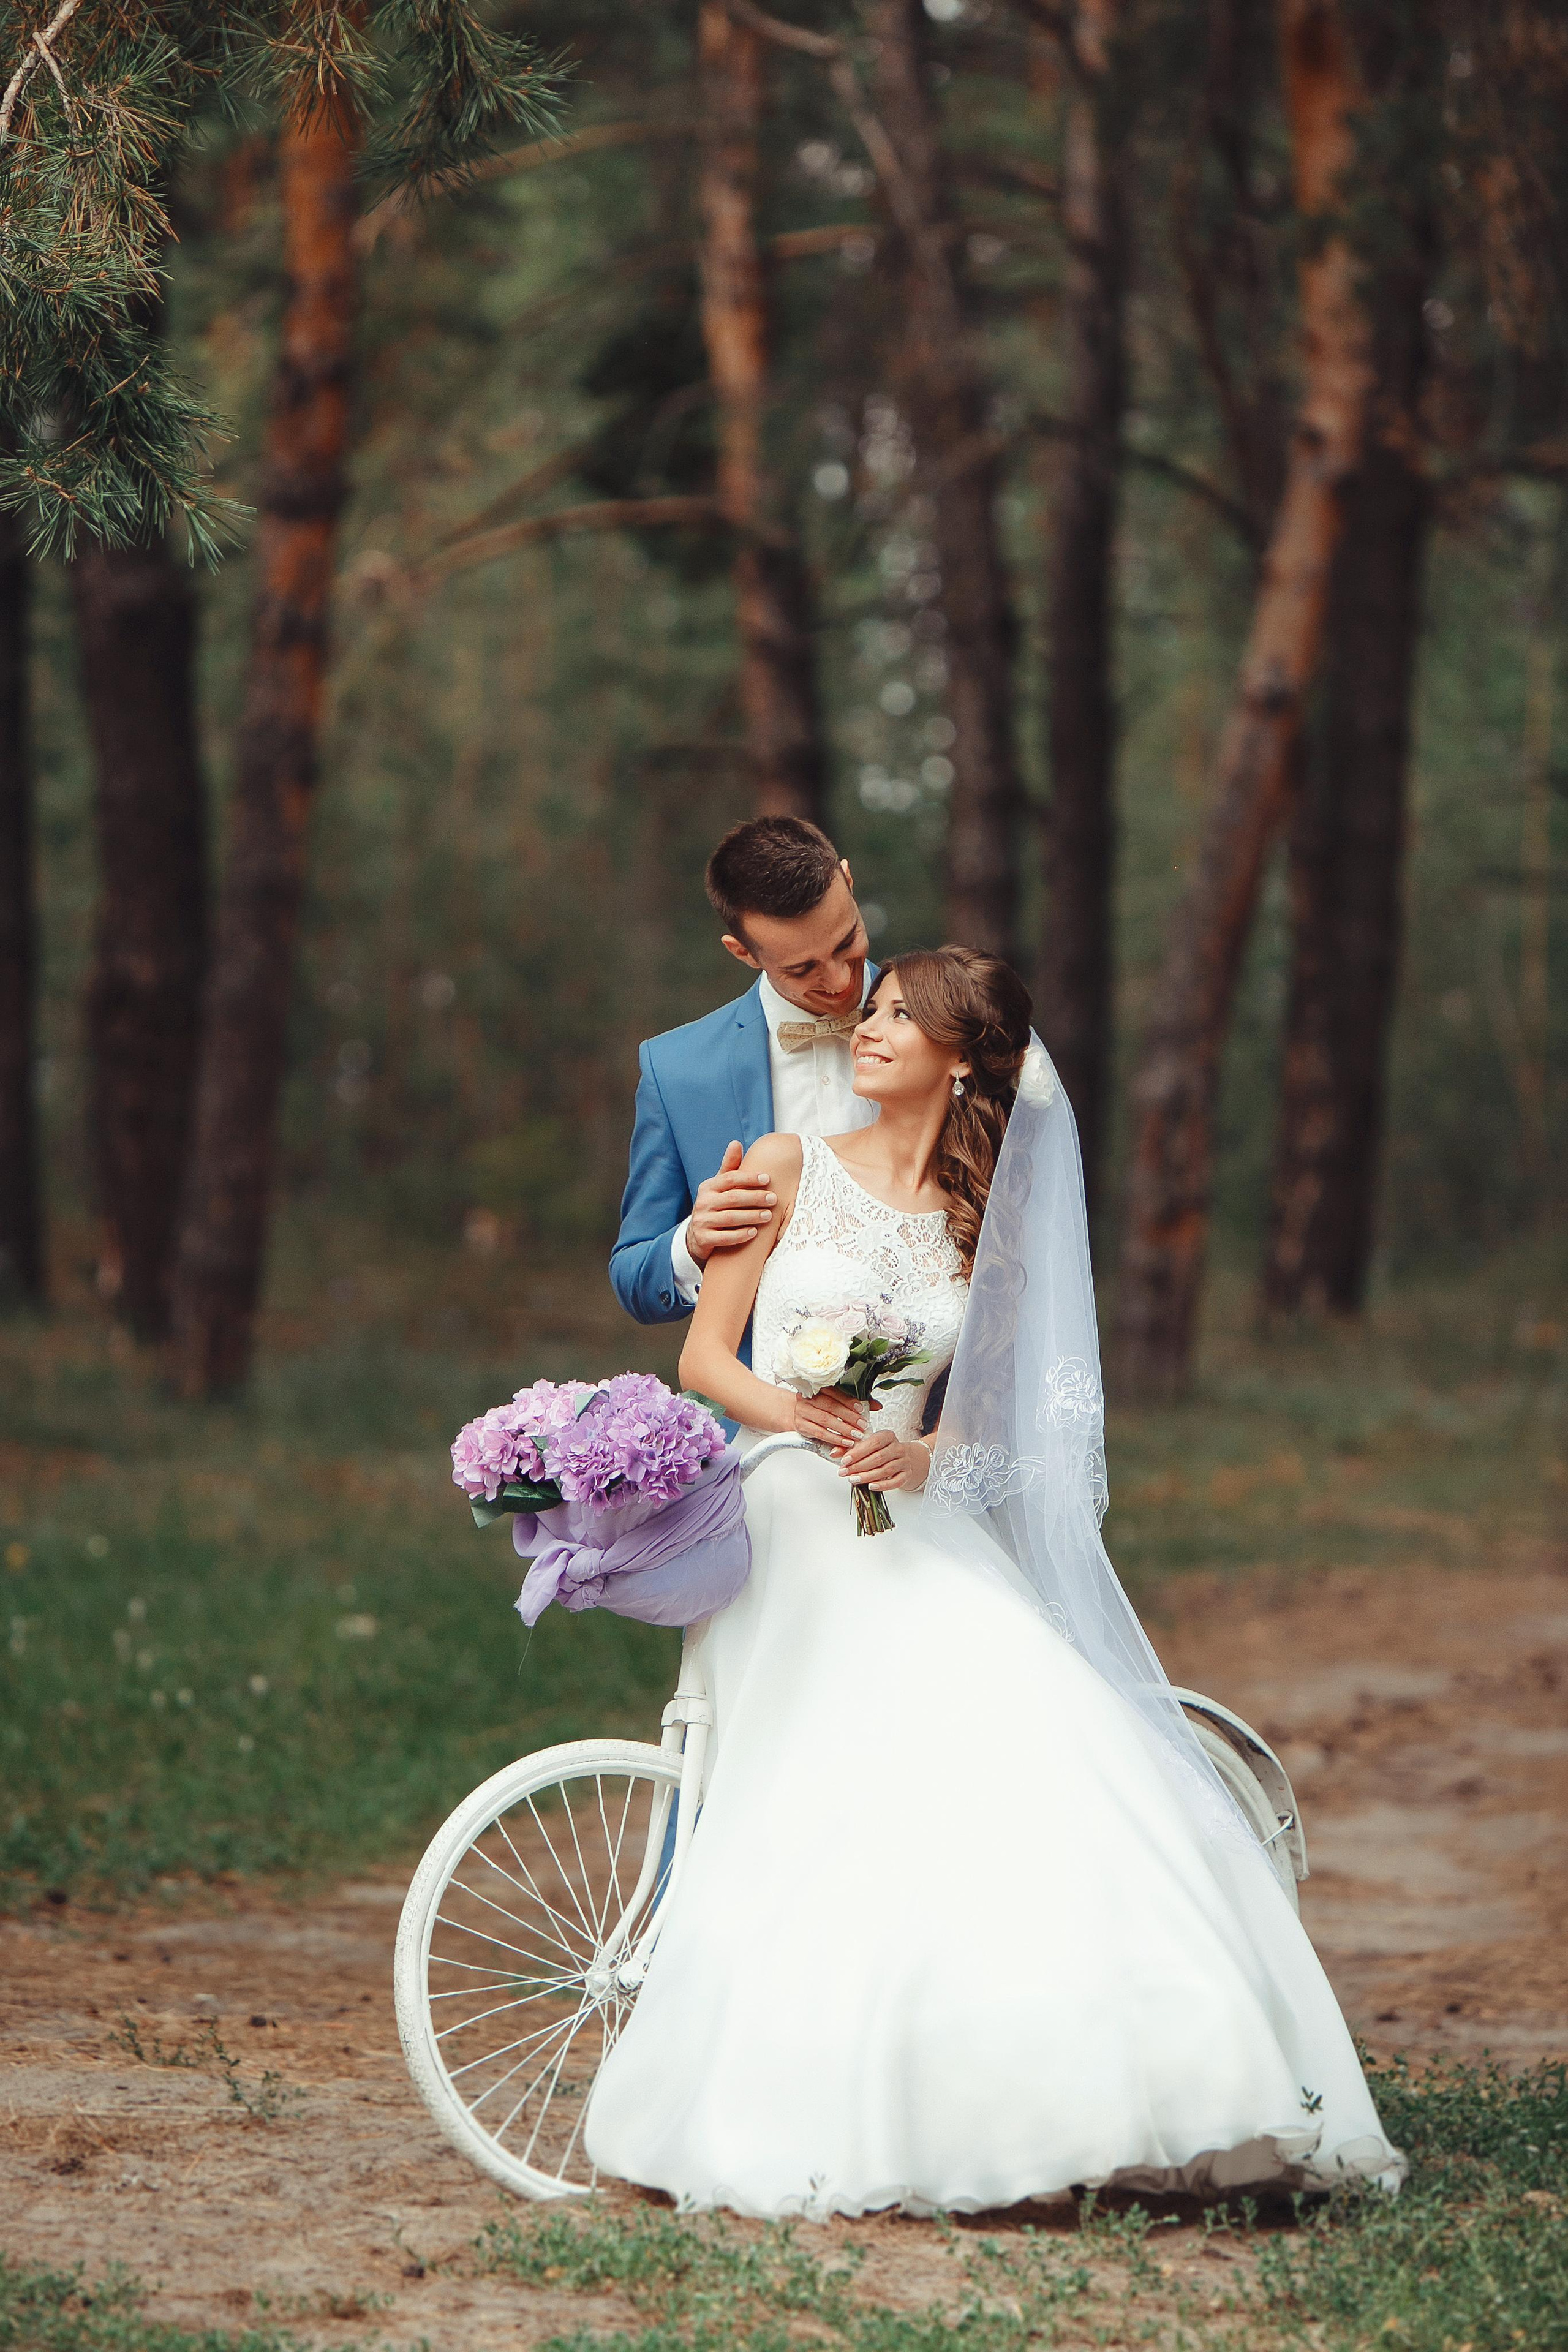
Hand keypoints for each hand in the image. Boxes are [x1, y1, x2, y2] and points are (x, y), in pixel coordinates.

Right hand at [688, 1141, 777, 1264]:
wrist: (697, 1235)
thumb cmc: (715, 1205)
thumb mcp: (719, 1187)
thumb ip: (729, 1167)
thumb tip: (736, 1143)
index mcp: (708, 1187)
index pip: (730, 1178)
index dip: (749, 1178)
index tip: (767, 1178)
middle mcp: (703, 1202)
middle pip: (732, 1198)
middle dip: (755, 1198)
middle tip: (773, 1199)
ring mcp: (702, 1221)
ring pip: (730, 1218)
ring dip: (751, 1216)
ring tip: (769, 1216)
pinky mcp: (703, 1238)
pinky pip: (724, 1237)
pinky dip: (740, 1235)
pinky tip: (754, 1233)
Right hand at [792, 1387, 865, 1455]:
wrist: (797, 1412)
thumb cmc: (820, 1405)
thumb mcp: (836, 1400)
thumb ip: (856, 1402)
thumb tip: (877, 1405)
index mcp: (817, 1386)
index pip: (835, 1392)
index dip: (849, 1401)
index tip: (862, 1409)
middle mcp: (807, 1397)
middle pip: (831, 1406)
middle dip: (849, 1417)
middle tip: (863, 1425)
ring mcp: (802, 1411)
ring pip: (825, 1420)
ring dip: (843, 1429)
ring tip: (856, 1435)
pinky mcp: (801, 1425)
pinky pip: (819, 1433)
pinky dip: (834, 1438)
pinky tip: (845, 1441)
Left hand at [838, 1426, 927, 1492]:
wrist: (903, 1458)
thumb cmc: (881, 1451)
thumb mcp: (866, 1445)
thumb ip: (849, 1448)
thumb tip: (834, 1453)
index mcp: (888, 1436)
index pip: (873, 1442)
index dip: (858, 1452)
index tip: (845, 1460)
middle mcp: (898, 1447)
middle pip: (878, 1457)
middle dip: (859, 1466)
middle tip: (844, 1472)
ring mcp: (904, 1462)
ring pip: (886, 1470)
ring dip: (867, 1476)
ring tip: (853, 1479)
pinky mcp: (906, 1475)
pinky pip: (896, 1481)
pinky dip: (883, 1485)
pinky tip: (871, 1486)